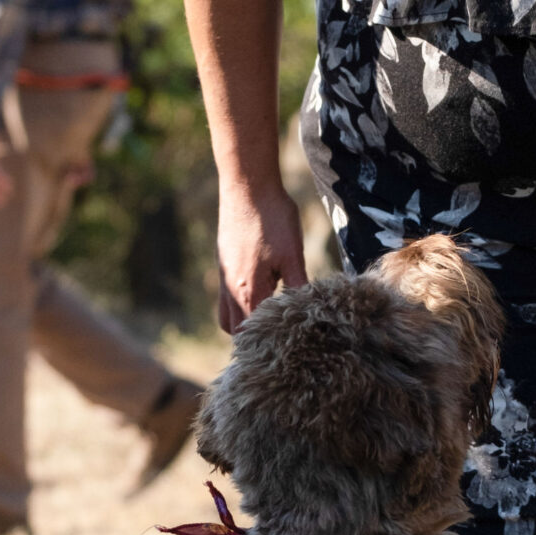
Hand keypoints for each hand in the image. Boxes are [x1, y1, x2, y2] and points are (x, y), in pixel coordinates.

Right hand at [215, 178, 306, 331]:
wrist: (247, 186)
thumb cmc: (272, 218)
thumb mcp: (293, 255)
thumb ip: (299, 287)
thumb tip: (311, 310)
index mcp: (248, 291)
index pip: (253, 334)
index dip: (268, 344)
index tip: (285, 349)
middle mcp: (230, 289)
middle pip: (235, 330)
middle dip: (252, 338)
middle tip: (277, 340)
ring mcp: (224, 277)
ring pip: (227, 315)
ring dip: (243, 322)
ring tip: (267, 320)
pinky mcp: (223, 265)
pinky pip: (226, 297)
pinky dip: (240, 304)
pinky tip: (260, 294)